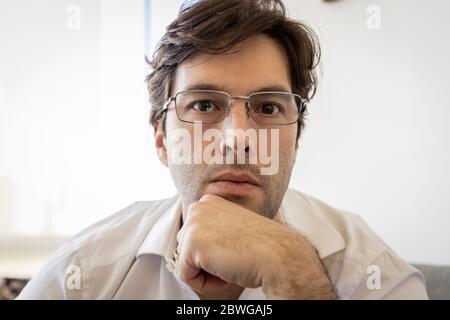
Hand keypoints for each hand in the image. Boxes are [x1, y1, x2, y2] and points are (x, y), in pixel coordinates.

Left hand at [175, 194, 336, 298]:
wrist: (278, 255)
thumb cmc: (261, 246)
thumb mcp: (232, 229)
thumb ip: (212, 231)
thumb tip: (196, 247)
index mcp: (208, 202)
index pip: (193, 237)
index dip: (212, 252)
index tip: (233, 251)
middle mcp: (198, 207)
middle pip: (186, 248)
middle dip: (206, 262)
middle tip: (232, 260)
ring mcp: (193, 223)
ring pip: (185, 262)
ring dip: (206, 272)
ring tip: (230, 265)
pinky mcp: (191, 242)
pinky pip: (185, 275)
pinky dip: (204, 284)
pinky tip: (225, 274)